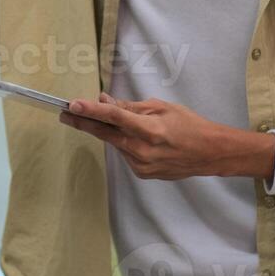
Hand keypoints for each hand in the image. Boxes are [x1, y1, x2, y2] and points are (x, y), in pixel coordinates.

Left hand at [59, 92, 274, 180]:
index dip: (92, 111)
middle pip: (106, 134)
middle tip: (65, 114)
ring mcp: (142, 165)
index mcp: (150, 130)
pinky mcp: (142, 173)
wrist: (210, 154)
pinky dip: (123, 142)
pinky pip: (125, 153)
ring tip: (103, 119)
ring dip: (107, 131)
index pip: (114, 117)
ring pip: (115, 144)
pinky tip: (132, 136)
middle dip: (83, 123)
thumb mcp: (162, 107)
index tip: (73, 105)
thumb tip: (105, 102)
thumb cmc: (189, 125)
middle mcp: (143, 150)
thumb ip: (131, 107)